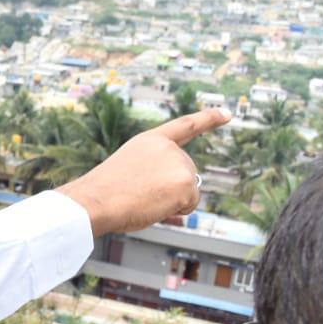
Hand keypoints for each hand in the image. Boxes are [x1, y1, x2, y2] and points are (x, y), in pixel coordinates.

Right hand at [57, 108, 230, 236]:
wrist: (96, 200)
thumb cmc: (105, 192)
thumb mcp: (130, 169)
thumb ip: (155, 171)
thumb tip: (180, 194)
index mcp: (150, 141)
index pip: (185, 126)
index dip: (208, 119)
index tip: (226, 113)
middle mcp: (167, 148)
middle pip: (188, 172)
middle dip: (173, 188)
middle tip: (143, 194)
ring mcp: (178, 163)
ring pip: (190, 189)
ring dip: (172, 200)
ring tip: (144, 198)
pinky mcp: (185, 182)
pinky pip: (191, 204)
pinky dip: (177, 210)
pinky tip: (155, 204)